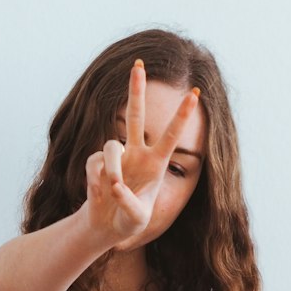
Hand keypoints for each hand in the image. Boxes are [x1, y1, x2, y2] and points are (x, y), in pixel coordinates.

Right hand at [85, 59, 198, 249]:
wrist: (106, 226)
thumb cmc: (128, 222)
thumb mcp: (137, 220)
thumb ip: (130, 204)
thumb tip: (116, 184)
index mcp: (154, 165)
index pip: (170, 136)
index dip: (181, 116)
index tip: (195, 94)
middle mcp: (136, 154)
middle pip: (134, 116)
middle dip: (136, 90)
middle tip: (138, 64)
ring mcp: (115, 157)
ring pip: (110, 147)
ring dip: (112, 168)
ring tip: (112, 187)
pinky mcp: (95, 163)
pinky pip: (95, 166)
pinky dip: (96, 182)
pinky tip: (100, 194)